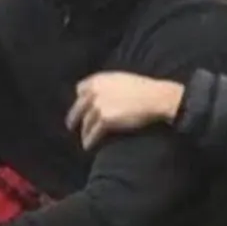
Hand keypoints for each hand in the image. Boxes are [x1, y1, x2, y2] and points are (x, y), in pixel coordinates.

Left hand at [68, 72, 185, 149]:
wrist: (155, 98)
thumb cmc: (144, 89)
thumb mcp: (122, 79)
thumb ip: (108, 85)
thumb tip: (102, 93)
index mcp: (99, 79)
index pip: (80, 88)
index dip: (80, 99)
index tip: (81, 106)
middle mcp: (95, 91)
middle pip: (78, 107)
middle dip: (73, 118)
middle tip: (71, 126)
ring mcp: (98, 106)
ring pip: (85, 123)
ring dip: (84, 132)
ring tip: (84, 140)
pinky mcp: (104, 120)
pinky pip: (92, 133)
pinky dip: (90, 141)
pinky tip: (89, 146)